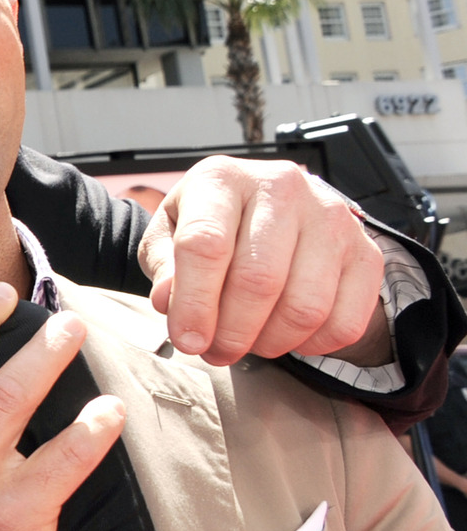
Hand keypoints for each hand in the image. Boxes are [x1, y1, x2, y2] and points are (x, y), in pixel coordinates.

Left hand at [139, 157, 387, 366]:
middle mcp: (282, 187)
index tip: (187, 340)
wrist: (269, 206)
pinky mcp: (366, 251)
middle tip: (216, 352)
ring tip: (249, 344)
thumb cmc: (213, 224)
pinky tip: (287, 336)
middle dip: (232, 333)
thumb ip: (164, 266)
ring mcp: (331, 217)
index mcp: (223, 178)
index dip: (194, 303)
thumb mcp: (170, 234)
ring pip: (305, 306)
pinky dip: (313, 345)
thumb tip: (168, 301)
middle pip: (259, 280)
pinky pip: (345, 320)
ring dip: (271, 343)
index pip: (206, 245)